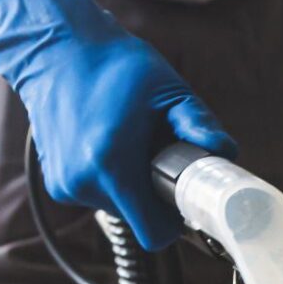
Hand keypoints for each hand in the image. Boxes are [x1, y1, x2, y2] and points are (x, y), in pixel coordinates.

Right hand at [0, 0, 235, 249]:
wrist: (56, 50)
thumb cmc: (114, 66)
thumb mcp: (167, 89)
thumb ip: (199, 125)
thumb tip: (227, 154)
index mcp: (111, 165)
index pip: (155, 233)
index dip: (177, 218)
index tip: (184, 195)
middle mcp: (82, 183)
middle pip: (139, 218)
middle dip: (154, 191)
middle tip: (157, 151)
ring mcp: (65, 186)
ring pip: (120, 208)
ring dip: (132, 184)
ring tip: (128, 140)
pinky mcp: (57, 184)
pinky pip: (99, 196)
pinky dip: (111, 179)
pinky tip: (108, 143)